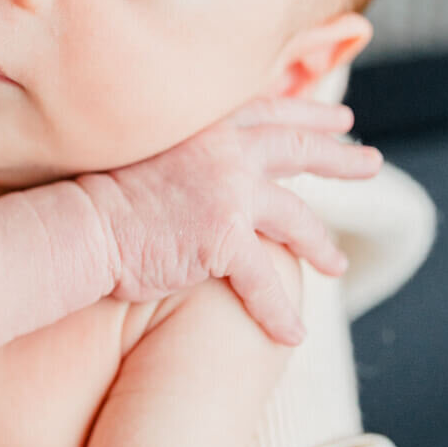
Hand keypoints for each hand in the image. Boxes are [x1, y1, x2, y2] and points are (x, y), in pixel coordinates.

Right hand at [79, 96, 380, 343]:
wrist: (78, 228)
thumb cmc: (97, 201)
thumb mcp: (149, 155)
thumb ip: (186, 154)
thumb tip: (203, 170)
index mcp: (206, 127)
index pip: (270, 112)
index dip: (307, 115)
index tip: (337, 120)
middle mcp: (225, 150)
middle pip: (299, 150)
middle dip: (340, 158)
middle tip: (369, 162)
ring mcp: (229, 191)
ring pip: (296, 219)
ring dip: (321, 245)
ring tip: (336, 265)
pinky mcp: (225, 236)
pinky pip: (265, 280)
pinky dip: (278, 312)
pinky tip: (290, 334)